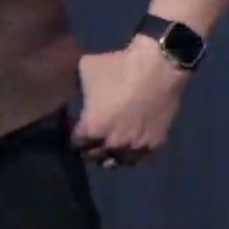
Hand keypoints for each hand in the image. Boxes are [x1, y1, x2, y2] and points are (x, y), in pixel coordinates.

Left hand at [71, 36, 192, 168]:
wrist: (160, 66)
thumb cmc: (118, 67)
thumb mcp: (85, 70)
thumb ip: (74, 87)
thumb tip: (68, 90)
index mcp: (93, 129)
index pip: (74, 144)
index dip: (70, 135)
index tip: (72, 127)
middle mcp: (114, 144)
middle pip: (94, 156)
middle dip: (87, 148)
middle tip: (87, 138)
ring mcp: (136, 147)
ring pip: (117, 162)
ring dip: (109, 156)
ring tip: (107, 146)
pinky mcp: (156, 144)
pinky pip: (140, 159)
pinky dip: (132, 155)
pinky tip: (128, 146)